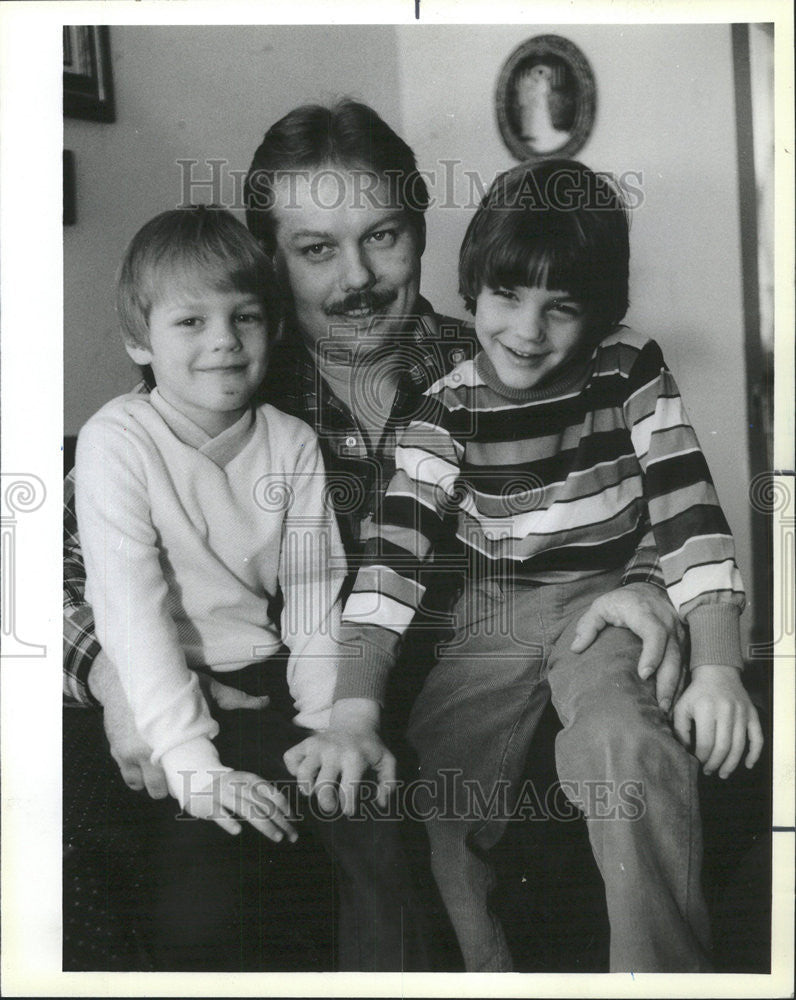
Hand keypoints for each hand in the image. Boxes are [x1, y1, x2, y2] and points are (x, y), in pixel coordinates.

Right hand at [89, 652, 270, 798]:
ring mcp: (130, 753)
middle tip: (183, 778)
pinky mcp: (116, 751)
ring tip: (166, 773)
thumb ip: (235, 698)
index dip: (194, 785)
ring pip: (145, 788)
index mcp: (175, 738)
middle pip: (163, 790)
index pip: (185, 777)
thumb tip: (265, 702)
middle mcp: (151, 751)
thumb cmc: (172, 680)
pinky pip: (129, 779)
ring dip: (155, 784)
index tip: (201, 783)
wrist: (130, 671)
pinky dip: (138, 777)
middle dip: (173, 787)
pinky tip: (148, 768)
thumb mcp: (206, 687)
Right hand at [186, 769, 297, 841]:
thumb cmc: (227, 786)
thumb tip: (285, 809)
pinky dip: (228, 821)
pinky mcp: (208, 805)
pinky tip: (237, 831)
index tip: (293, 820)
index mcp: (249, 779)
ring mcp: (223, 795)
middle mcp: (238, 786)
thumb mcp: (245, 783)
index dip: (284, 806)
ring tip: (277, 837)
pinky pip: (219, 813)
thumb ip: (261, 793)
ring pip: (247, 809)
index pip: (271, 792)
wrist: (195, 779)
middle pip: (263, 804)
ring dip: (264, 824)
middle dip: (281, 820)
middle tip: (292, 836)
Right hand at [282, 698, 395, 815]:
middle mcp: (333, 752)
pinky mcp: (305, 743)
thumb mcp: (386, 761)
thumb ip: (388, 782)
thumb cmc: (370, 747)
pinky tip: (303, 774)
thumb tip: (381, 804)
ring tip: (311, 792)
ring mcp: (317, 746)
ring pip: (303, 772)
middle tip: (329, 807)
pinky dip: (292, 769)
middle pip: (322, 785)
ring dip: (305, 786)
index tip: (349, 811)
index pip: (348, 788)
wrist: (355, 721)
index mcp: (354, 758)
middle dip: (325, 801)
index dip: (348, 805)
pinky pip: (290, 757)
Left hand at [571, 582, 686, 711]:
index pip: (654, 633)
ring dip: (676, 686)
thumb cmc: (622, 601)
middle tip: (660, 705)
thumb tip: (576, 648)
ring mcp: (678, 632)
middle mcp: (667, 622)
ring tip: (667, 710)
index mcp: (645, 613)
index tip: (644, 675)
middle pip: (672, 654)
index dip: (652, 654)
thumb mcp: (601, 606)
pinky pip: (685, 663)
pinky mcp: (684, 641)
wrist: (650, 588)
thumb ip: (588, 625)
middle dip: (667, 681)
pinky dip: (681, 682)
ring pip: (681, 661)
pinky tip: (674, 700)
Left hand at [673, 664, 763, 777]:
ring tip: (723, 773)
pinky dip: (754, 754)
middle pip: (723, 747)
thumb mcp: (681, 707)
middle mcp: (726, 711)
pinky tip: (747, 764)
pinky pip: (757, 738)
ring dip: (731, 764)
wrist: (717, 673)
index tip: (697, 763)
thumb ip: (680, 729)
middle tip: (708, 771)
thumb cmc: (696, 693)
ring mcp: (742, 713)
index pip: (705, 743)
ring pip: (739, 746)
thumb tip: (685, 751)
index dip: (701, 757)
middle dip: (715, 764)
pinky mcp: (752, 714)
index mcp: (706, 709)